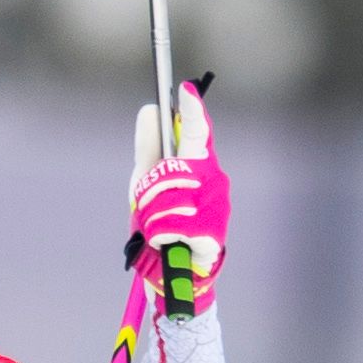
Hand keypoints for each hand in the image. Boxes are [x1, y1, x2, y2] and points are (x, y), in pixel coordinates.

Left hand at [127, 83, 225, 318]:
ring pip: (167, 199)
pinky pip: (172, 226)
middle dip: (150, 188)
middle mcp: (213, 181)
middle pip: (171, 168)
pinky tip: (168, 243)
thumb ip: (149, 149)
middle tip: (147, 206)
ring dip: (151, 217)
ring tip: (159, 230)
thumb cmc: (161, 224)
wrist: (171, 272)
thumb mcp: (146, 184)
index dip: (192, 111)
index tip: (184, 91)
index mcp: (198, 165)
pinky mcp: (213, 234)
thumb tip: (151, 108)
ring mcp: (217, 207)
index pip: (197, 131)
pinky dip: (160, 235)